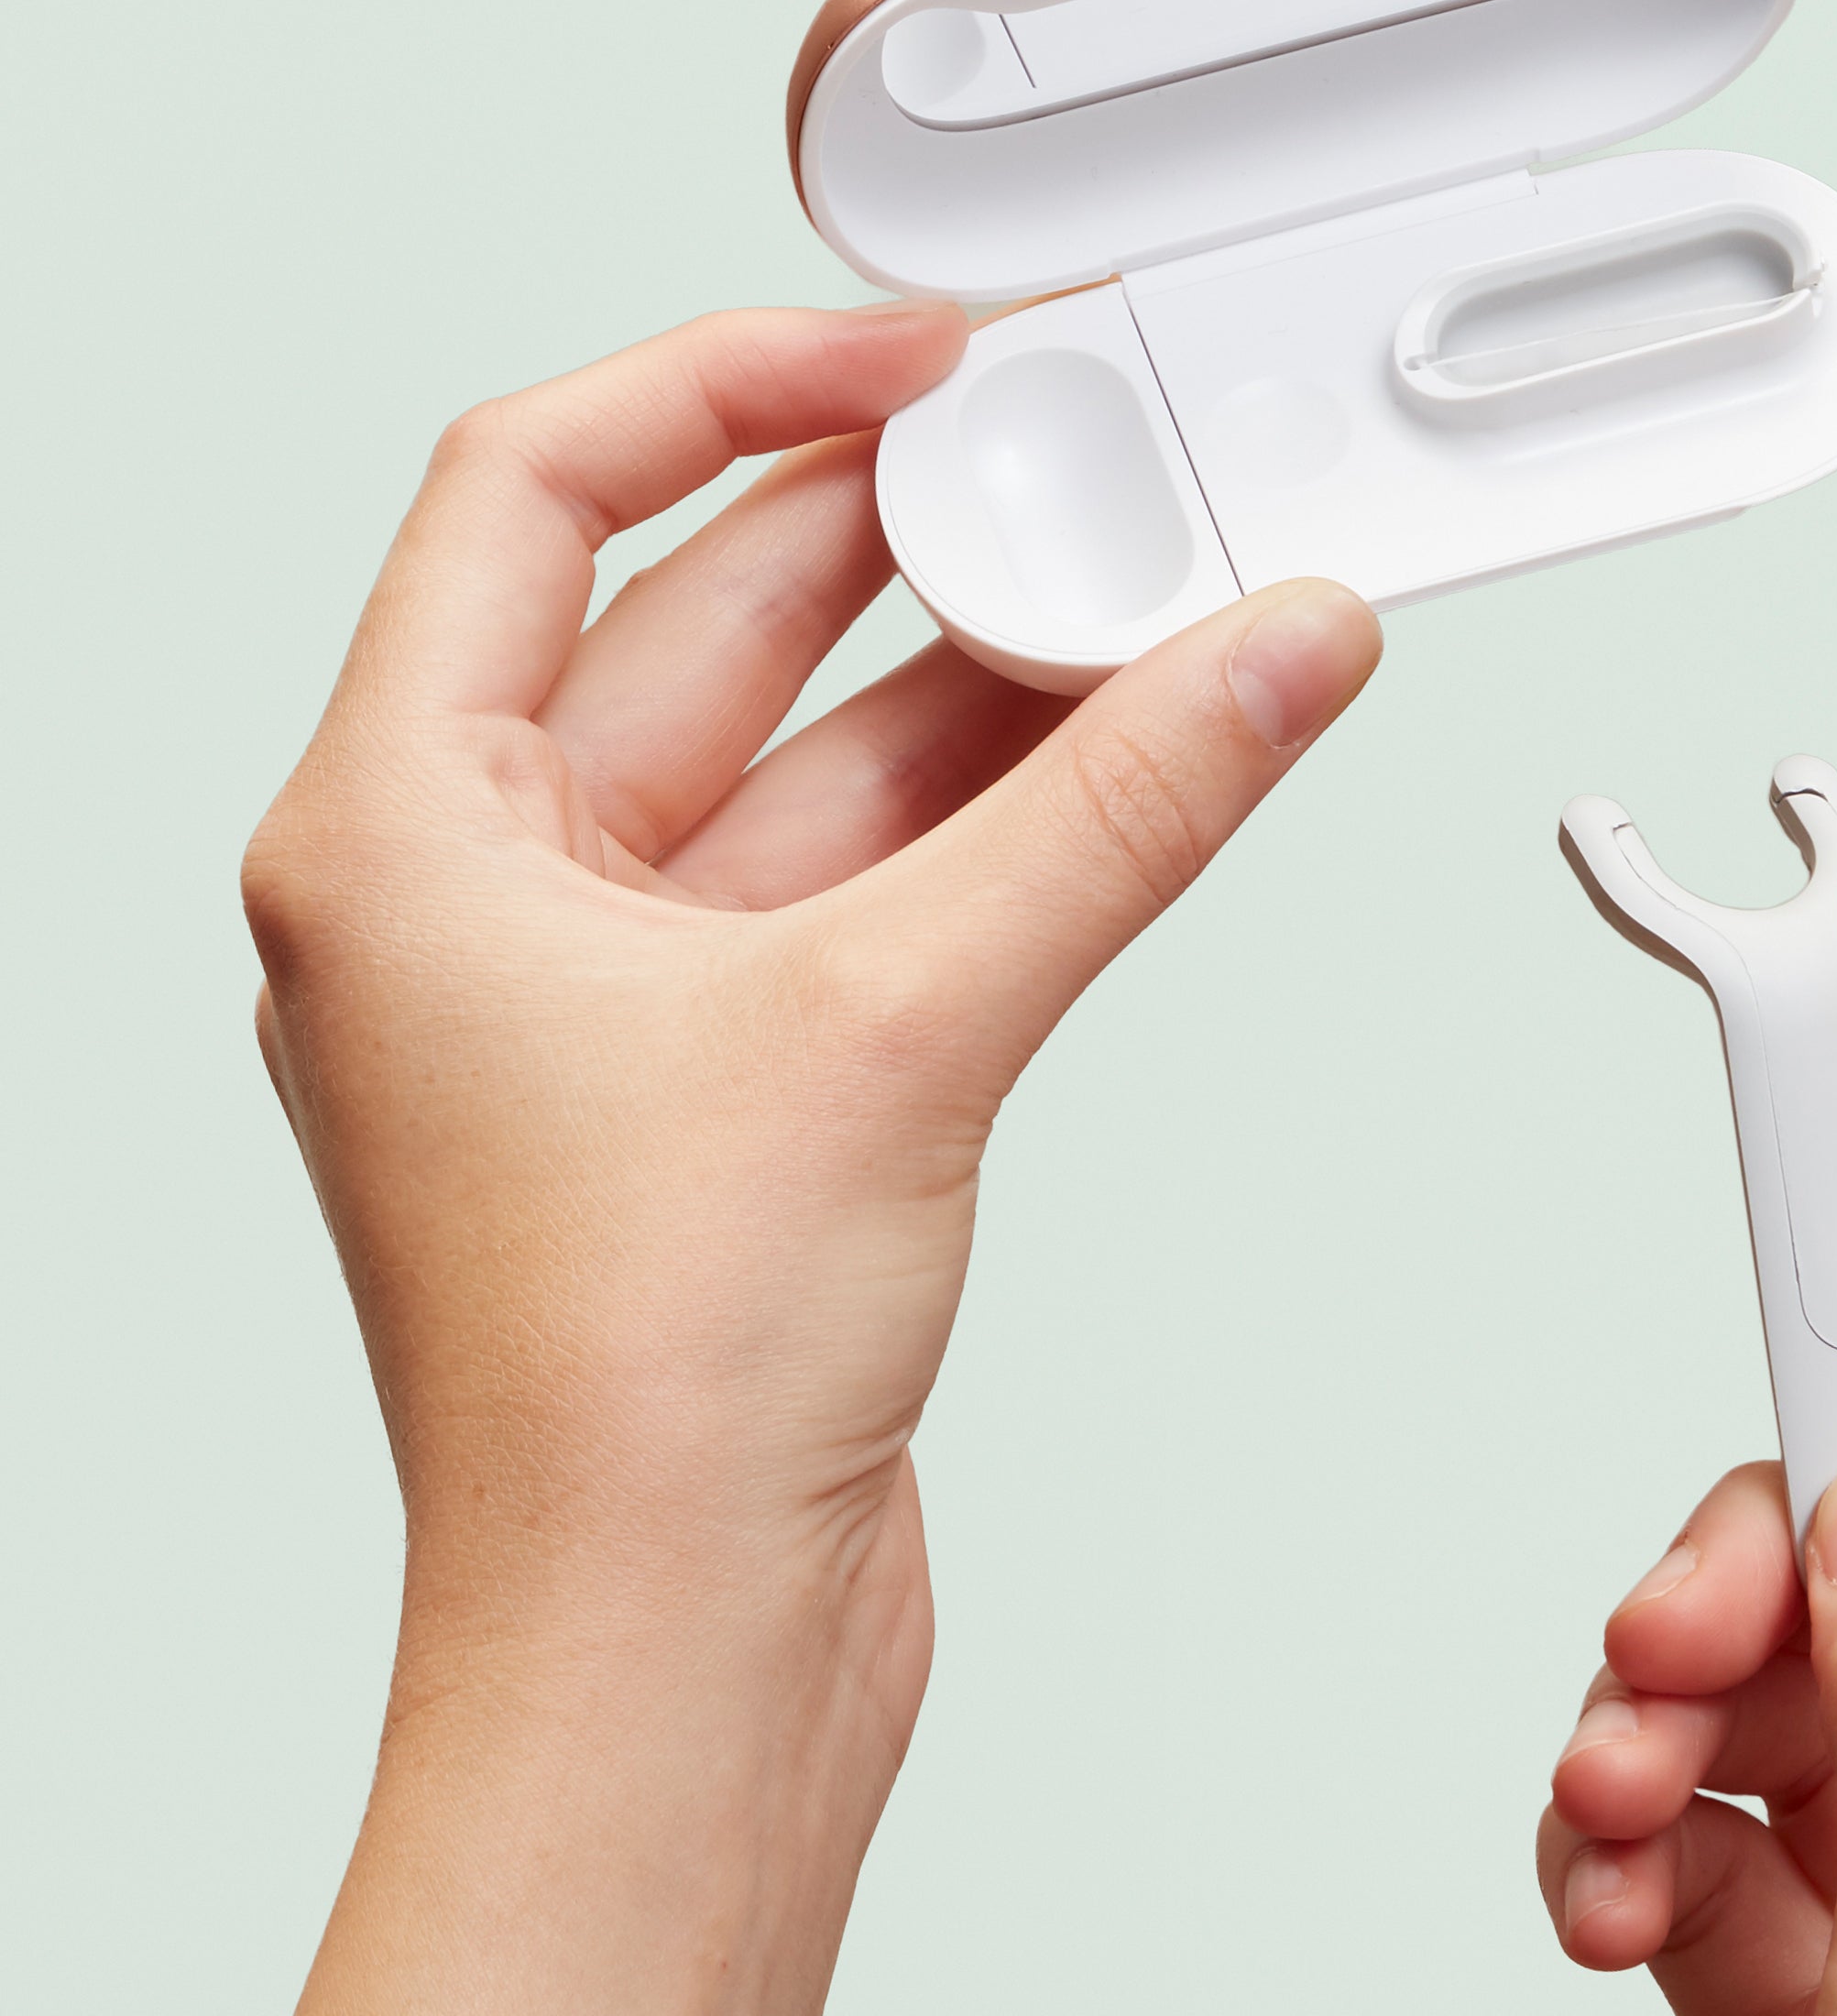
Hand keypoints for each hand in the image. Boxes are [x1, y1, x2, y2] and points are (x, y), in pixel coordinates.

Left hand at [234, 302, 1380, 2015]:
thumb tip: (1262, 657)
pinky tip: (1116, 760)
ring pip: (802, 764)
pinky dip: (988, 824)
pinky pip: (861, 888)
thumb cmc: (628, 1402)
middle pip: (693, 621)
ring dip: (972, 689)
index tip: (904, 352)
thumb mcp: (897, 1023)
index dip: (729, 381)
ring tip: (1138, 598)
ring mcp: (605, 1002)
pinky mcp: (725, 1093)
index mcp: (395, 833)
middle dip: (894, 536)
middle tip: (1068, 462)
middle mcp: (476, 904)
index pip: (534, 490)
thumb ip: (1115, 811)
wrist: (667, 1664)